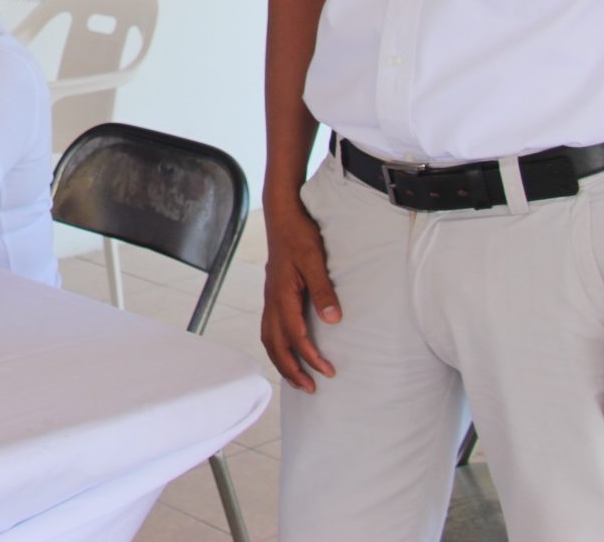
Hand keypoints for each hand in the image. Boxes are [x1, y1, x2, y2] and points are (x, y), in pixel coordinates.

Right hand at [261, 200, 339, 392]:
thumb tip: (333, 319)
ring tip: (297, 379)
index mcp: (282, 295)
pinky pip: (269, 328)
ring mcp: (270, 298)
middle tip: (311, 389)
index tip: (328, 371)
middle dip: (292, 369)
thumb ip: (323, 289)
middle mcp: (272, 300)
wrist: (282, 215)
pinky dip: (277, 346)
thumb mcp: (315, 260)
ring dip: (282, 361)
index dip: (310, 356)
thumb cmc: (300, 235)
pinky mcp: (273, 294)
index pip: (295, 335)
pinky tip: (288, 350)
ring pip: (269, 338)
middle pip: (276, 344)